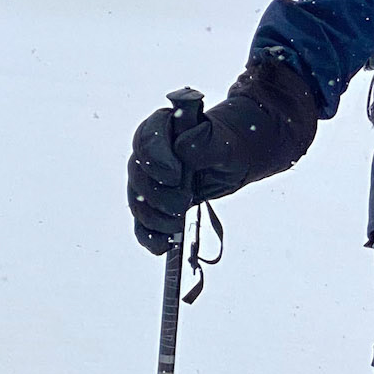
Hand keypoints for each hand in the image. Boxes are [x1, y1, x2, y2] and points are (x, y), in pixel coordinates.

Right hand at [128, 57, 318, 252]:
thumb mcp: (225, 143)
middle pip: (138, 173)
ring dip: (153, 217)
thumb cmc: (230, 145)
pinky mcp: (155, 202)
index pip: (147, 140)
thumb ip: (204, 144)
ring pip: (138, 199)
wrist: (236, 157)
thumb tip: (184, 146)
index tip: (175, 175)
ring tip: (176, 225)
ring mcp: (149, 178)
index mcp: (163, 127)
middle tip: (183, 203)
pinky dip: (149, 235)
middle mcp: (150, 152)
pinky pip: (143, 221)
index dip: (156, 159)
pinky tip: (161, 247)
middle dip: (157, 194)